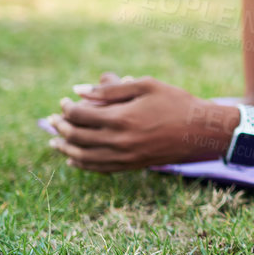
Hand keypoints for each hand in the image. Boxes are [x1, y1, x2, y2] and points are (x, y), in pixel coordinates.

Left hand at [44, 72, 229, 171]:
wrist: (201, 131)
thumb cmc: (176, 102)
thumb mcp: (146, 86)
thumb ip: (110, 90)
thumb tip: (78, 91)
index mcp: (121, 118)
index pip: (80, 115)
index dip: (68, 108)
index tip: (64, 101)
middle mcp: (118, 141)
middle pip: (77, 137)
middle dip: (61, 127)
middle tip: (52, 120)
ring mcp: (124, 156)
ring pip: (83, 156)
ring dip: (65, 148)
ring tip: (54, 142)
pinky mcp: (130, 166)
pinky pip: (98, 168)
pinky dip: (82, 164)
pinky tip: (73, 159)